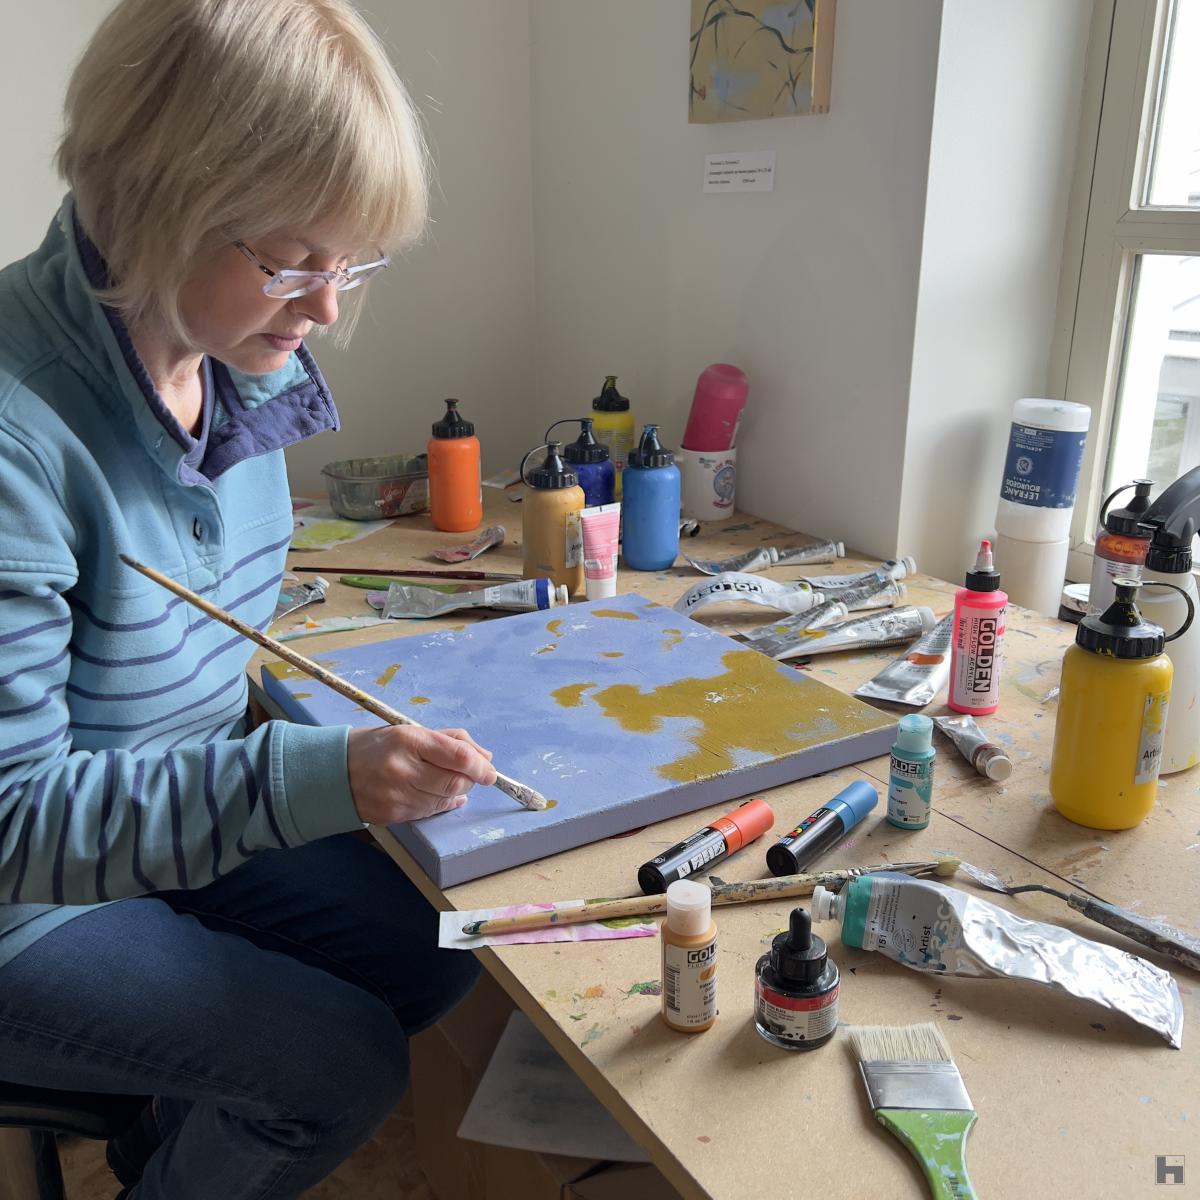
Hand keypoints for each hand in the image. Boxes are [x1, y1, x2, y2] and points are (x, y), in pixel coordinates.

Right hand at [347, 725, 496, 825]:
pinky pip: (428, 812)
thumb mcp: (411, 732)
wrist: (333, 770)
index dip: (480, 766)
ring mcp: (396, 794)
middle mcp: (402, 768)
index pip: (458, 756)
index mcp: (408, 740)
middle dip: (469, 781)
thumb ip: (451, 741)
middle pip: (455, 782)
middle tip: (470, 776)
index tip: (489, 772)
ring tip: (441, 781)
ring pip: (445, 800)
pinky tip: (430, 793)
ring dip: (454, 793)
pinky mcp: (392, 814)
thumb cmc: (377, 746)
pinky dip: (437, 803)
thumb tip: (484, 758)